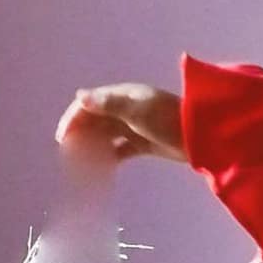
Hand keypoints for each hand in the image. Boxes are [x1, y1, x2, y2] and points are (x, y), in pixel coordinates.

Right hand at [54, 83, 186, 163]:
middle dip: (80, 133)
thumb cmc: (167, 118)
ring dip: (94, 144)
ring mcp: (136, 126)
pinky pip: (122, 148)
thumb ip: (108, 104)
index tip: (63, 138)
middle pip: (96, 119)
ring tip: (81, 160)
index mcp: (122, 96)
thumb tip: (80, 96)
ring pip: (107, 134)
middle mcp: (126, 108)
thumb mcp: (135, 109)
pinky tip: (104, 167)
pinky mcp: (145, 143)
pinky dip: (112, 155)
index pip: (89, 104)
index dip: (73, 118)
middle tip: (68, 152)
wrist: (199, 136)